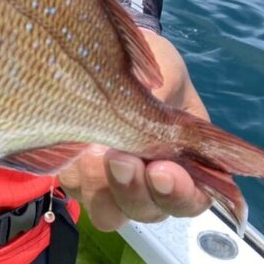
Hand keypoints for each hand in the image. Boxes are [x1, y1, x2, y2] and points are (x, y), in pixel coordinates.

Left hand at [59, 29, 211, 230]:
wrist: (111, 51)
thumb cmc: (149, 66)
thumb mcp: (166, 73)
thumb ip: (164, 98)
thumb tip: (152, 117)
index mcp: (185, 163)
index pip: (191, 199)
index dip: (180, 195)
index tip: (162, 170)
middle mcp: (150, 183)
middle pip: (146, 211)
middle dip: (133, 190)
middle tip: (120, 157)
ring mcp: (112, 184)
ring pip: (107, 211)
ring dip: (100, 184)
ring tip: (93, 148)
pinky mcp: (78, 175)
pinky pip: (73, 187)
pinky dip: (72, 170)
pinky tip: (71, 142)